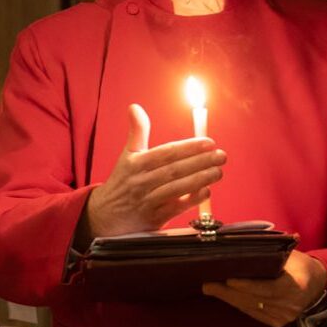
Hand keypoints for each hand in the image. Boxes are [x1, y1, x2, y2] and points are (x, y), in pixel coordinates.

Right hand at [84, 104, 225, 238]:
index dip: (188, 147)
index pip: (166, 153)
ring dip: (200, 180)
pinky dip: (191, 201)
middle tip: (221, 155)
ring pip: (176, 188)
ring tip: (218, 171)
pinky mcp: (152, 219)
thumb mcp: (126, 156)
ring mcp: (147, 201)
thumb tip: (134, 107)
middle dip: (200, 162)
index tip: (209, 142)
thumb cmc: (121, 182)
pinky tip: (206, 192)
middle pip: (174, 170)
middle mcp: (141, 182)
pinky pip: (174, 209)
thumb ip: (136, 132)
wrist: (105, 215)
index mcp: (136, 164)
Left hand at [202, 249, 326, 326]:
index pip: (271, 288)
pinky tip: (224, 295)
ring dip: (228, 298)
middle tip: (208, 283)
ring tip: (210, 287)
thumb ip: (270, 253)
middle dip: (229, 292)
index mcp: (299, 285)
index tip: (229, 280)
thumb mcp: (290, 255)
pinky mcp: (277, 322)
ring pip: (251, 308)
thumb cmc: (299, 264)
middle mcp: (292, 305)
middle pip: (255, 300)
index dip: (249, 286)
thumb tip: (240, 244)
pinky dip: (237, 303)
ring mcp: (284, 316)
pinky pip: (252, 313)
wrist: (316, 284)